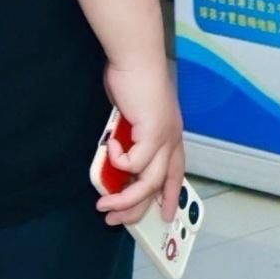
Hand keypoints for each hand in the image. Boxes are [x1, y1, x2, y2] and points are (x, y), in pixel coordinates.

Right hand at [97, 45, 185, 227]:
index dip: (170, 195)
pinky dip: (118, 161)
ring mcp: (165, 136)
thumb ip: (128, 140)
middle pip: (160, 184)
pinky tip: (109, 148)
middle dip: (137, 207)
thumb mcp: (131, 119)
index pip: (175, 173)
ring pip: (148, 181)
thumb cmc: (132, 81)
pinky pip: (133, 162)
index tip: (165, 215)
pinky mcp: (154, 132)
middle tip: (117, 220)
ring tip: (104, 206)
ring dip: (125, 198)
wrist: (136, 58)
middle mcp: (172, 139)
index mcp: (171, 135)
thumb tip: (114, 166)